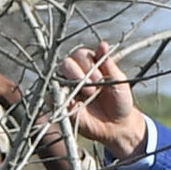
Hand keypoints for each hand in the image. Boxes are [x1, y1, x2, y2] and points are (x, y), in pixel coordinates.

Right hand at [57, 39, 148, 160]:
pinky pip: (51, 98)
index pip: (80, 54)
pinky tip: (72, 104)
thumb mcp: (118, 80)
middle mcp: (75, 72)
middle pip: (66, 64)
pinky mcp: (61, 103)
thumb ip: (108, 64)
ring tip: (87, 96)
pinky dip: (58, 99)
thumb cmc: (119, 100)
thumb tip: (102, 44)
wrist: (116, 125)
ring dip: (70, 86)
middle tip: (94, 89)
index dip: (89, 65)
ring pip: (57, 78)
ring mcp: (66, 88)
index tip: (101, 79)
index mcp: (88, 63)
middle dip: (79, 74)